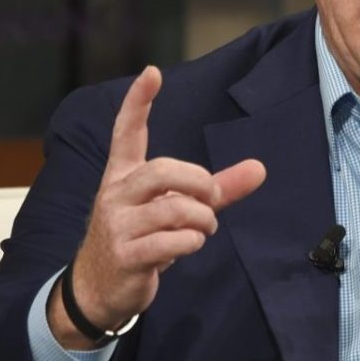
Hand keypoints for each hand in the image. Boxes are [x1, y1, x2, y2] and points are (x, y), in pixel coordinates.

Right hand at [48, 66, 266, 347]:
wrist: (99, 288)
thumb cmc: (141, 238)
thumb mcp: (176, 209)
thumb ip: (216, 189)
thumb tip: (260, 168)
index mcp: (123, 176)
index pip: (127, 132)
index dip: (138, 102)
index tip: (152, 72)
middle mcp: (116, 194)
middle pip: (164, 170)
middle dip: (199, 183)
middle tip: (210, 200)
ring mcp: (117, 224)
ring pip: (174, 208)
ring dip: (202, 220)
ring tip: (202, 229)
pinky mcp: (125, 254)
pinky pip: (172, 241)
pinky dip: (192, 243)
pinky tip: (187, 247)